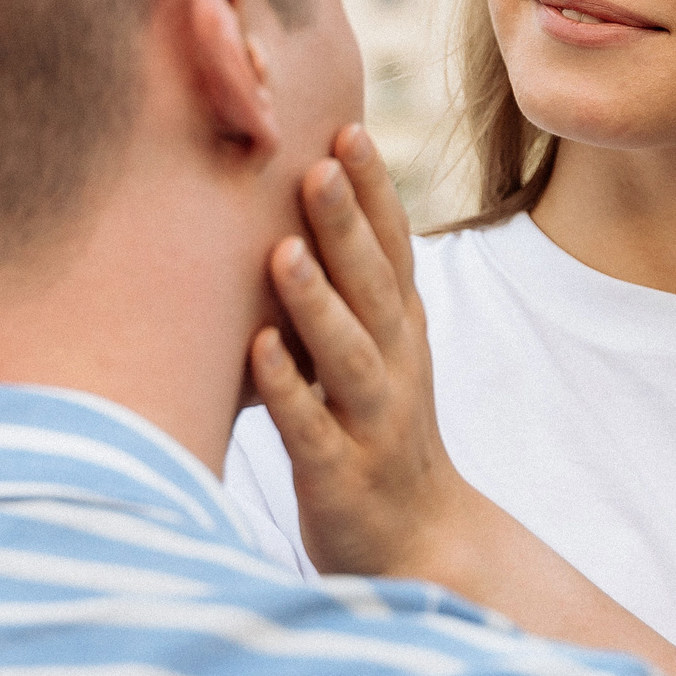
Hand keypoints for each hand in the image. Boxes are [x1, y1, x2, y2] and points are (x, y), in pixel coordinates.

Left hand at [249, 125, 485, 583]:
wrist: (416, 546)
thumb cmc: (377, 432)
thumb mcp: (377, 353)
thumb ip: (351, 287)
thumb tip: (307, 198)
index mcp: (401, 333)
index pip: (393, 251)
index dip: (375, 194)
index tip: (347, 129)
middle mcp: (394, 369)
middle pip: (373, 289)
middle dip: (348, 226)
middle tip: (318, 166)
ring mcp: (370, 423)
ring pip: (346, 355)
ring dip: (316, 301)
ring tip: (281, 250)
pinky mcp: (338, 476)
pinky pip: (310, 428)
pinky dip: (288, 388)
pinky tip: (259, 351)